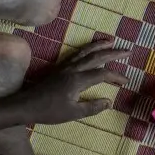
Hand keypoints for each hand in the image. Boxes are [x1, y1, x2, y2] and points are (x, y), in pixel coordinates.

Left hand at [7, 40, 128, 124]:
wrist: (26, 105)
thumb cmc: (49, 111)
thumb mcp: (73, 113)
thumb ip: (92, 107)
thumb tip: (109, 102)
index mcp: (78, 80)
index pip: (102, 74)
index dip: (116, 76)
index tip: (126, 81)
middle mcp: (73, 69)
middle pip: (96, 57)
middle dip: (113, 53)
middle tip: (127, 50)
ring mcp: (65, 67)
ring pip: (85, 51)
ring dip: (99, 45)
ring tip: (111, 41)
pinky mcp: (60, 68)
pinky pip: (76, 54)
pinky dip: (86, 49)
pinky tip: (90, 49)